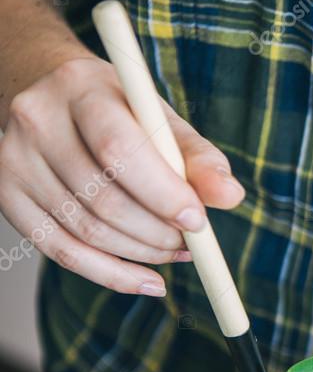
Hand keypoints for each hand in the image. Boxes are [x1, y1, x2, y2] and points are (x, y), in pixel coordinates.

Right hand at [0, 56, 244, 294]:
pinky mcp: (6, 195)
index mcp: (81, 90)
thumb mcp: (162, 120)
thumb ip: (199, 157)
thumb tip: (230, 196)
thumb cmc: (120, 110)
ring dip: (141, 254)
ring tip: (175, 252)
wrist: (51, 94)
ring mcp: (14, 160)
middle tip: (190, 242)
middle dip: (156, 232)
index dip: (163, 193)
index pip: (119, 149)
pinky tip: (147, 282)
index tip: (197, 221)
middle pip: (102, 198)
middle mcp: (37, 121)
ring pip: (85, 230)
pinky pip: (60, 251)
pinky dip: (111, 274)